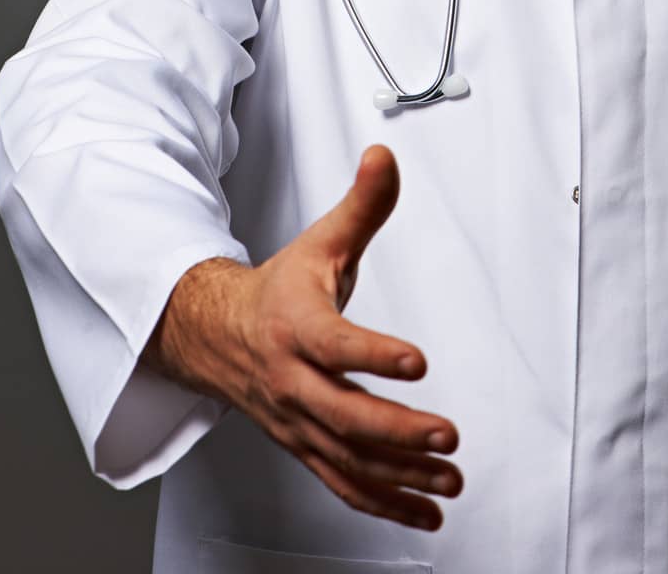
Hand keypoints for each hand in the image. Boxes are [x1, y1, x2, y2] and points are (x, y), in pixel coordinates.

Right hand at [143, 144, 462, 530]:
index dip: (374, 355)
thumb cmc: (280, 290)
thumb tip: (384, 158)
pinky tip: (427, 510)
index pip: (335, 345)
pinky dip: (386, 503)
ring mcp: (299, 423)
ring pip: (349, 458)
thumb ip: (362, 205)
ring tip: (449, 477)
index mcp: (296, 327)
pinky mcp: (308, 447)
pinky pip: (346, 483)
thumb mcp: (321, 241)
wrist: (218, 334)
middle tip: (446, 436)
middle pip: (344, 416)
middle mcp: (293, 382)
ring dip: (401, 475)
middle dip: (397, 431)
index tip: (417, 360)